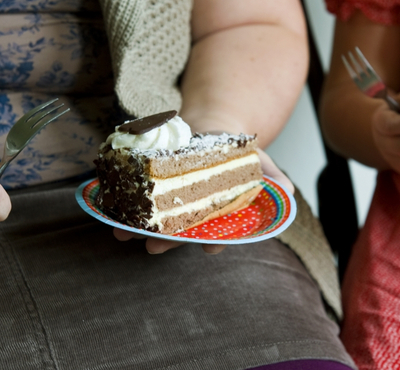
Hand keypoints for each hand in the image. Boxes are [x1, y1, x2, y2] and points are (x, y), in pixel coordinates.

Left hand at [113, 148, 290, 254]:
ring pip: (155, 222)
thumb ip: (273, 177)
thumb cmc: (237, 152)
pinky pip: (138, 200)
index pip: (218, 235)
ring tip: (120, 234)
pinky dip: (124, 205)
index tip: (209, 249)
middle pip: (180, 234)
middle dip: (166, 242)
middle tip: (152, 248)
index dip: (214, 243)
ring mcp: (173, 204)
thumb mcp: (259, 161)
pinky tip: (110, 210)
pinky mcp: (155, 189)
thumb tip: (288, 193)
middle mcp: (195, 216)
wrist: (213, 127)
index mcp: (220, 216)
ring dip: (137, 230)